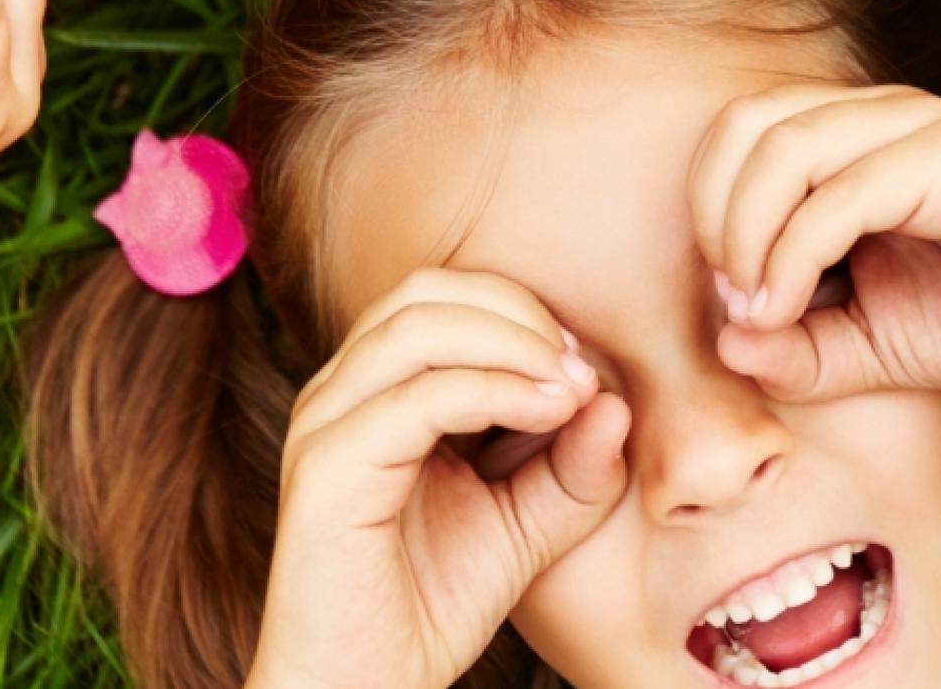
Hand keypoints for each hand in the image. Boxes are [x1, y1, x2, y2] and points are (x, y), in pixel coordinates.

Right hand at [251, 270, 629, 688]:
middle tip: (580, 367)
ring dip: (513, 342)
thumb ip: (571, 469)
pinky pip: (419, 396)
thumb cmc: (431, 605)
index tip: (587, 368)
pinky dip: (494, 388)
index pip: (445, 298)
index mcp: (373, 392)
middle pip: (429, 291)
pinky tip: (548, 412)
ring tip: (571, 387)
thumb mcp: (525, 526)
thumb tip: (614, 400)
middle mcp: (339, 393)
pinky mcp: (329, 468)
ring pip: (420, 325)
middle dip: (519, 313)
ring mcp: (326, 424)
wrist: (364, 687)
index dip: (524, 314)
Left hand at [691, 83, 940, 406]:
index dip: (706, 207)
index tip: (728, 297)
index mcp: (856, 136)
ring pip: (785, 144)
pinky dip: (794, 251)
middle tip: (732, 297)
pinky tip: (789, 308)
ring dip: (745, 231)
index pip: (740, 131)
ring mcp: (921, 128)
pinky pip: (843, 191)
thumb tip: (725, 344)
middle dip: (712, 211)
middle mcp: (883, 115)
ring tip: (758, 306)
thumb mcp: (868, 348)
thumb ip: (795, 348)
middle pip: (748, 122)